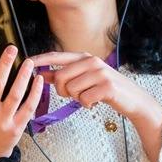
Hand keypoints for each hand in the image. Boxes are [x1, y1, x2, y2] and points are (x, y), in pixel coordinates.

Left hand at [29, 51, 161, 131]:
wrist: (133, 99)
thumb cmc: (106, 89)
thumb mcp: (84, 79)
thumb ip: (63, 75)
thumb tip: (40, 74)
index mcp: (84, 57)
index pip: (57, 56)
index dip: (41, 59)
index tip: (27, 62)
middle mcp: (92, 61)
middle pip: (60, 76)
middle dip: (62, 90)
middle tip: (73, 95)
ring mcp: (100, 72)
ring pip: (71, 89)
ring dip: (77, 98)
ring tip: (88, 97)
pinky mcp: (107, 86)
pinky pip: (84, 99)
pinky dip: (87, 105)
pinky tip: (95, 103)